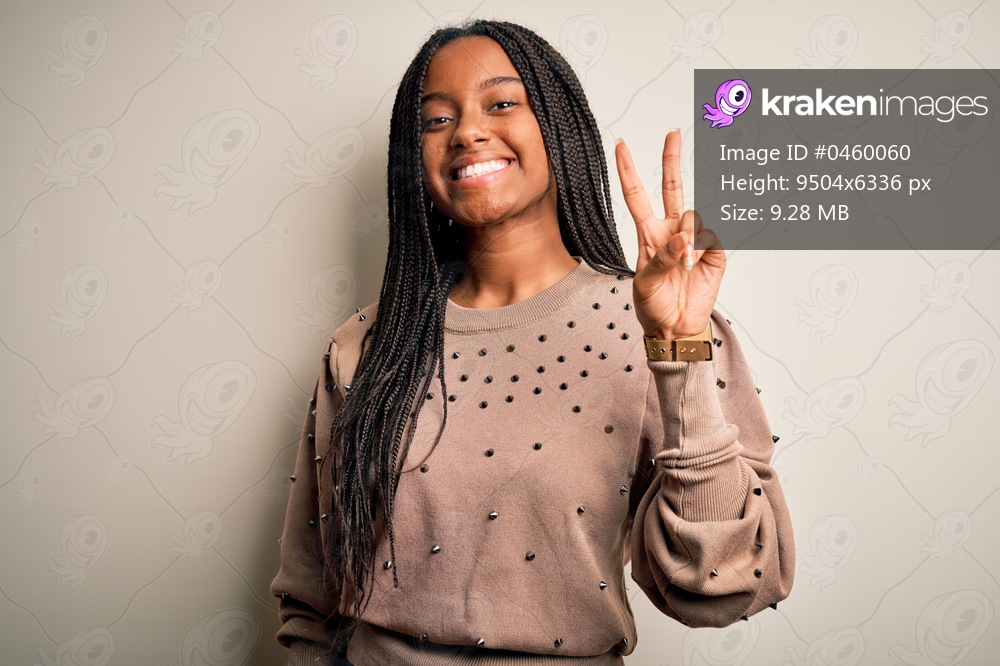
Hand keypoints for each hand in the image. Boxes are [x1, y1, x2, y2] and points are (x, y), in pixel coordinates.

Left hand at [614, 129, 724, 339]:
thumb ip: (661, 258)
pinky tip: (698, 263)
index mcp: (648, 234)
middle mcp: (672, 230)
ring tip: (684, 263)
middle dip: (672, 159)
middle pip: (672, 187)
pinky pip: (714, 236)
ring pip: (695, 215)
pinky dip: (705, 247)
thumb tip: (683, 239)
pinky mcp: (716, 253)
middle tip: (672, 133)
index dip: (628, 171)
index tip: (620, 145)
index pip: (636, 195)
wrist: (675, 329)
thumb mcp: (645, 283)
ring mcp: (695, 240)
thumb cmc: (653, 306)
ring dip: (689, 236)